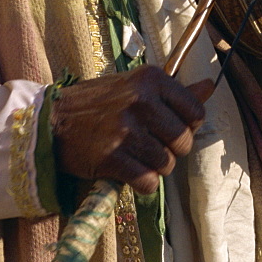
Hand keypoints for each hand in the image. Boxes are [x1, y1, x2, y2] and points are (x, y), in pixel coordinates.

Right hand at [51, 64, 213, 193]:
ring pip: (166, 164)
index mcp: (150, 78)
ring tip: (133, 155)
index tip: (167, 127)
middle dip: (170, 150)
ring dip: (153, 167)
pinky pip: (148, 183)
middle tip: (146, 143)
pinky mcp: (112, 157)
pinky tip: (126, 170)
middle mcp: (141, 99)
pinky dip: (141, 184)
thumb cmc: (98, 103)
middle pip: (183, 141)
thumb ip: (174, 91)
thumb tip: (210, 86)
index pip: (195, 112)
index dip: (186, 126)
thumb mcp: (136, 86)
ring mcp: (126, 128)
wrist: (52, 121)